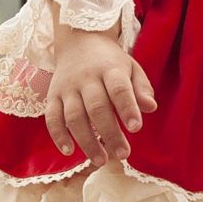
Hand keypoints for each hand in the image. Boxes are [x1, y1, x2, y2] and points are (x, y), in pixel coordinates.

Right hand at [44, 24, 156, 166]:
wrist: (78, 41)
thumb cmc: (110, 62)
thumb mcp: (131, 68)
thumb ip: (141, 88)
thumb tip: (150, 108)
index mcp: (110, 70)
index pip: (119, 89)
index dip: (127, 108)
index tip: (136, 128)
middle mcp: (86, 79)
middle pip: (96, 107)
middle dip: (110, 133)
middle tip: (123, 154)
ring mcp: (67, 88)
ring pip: (74, 116)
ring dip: (86, 141)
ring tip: (101, 161)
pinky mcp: (52, 95)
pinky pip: (52, 117)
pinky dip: (58, 135)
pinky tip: (69, 151)